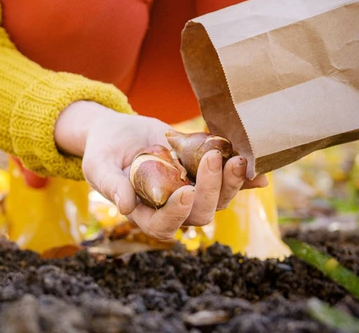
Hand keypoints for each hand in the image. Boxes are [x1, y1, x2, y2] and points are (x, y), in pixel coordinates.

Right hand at [54, 101, 268, 240]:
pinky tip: (259, 174)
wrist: (118, 132)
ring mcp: (190, 191)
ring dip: (231, 183)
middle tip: (212, 159)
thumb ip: (110, 184)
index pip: (162, 226)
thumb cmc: (103, 151)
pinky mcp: (203, 174)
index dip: (177, 214)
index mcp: (143, 213)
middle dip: (210, 191)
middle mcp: (171, 207)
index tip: (185, 192)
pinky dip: (245, 179)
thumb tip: (125, 206)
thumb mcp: (98, 165)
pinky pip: (229, 182)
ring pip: (218, 200)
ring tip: (236, 159)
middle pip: (199, 215)